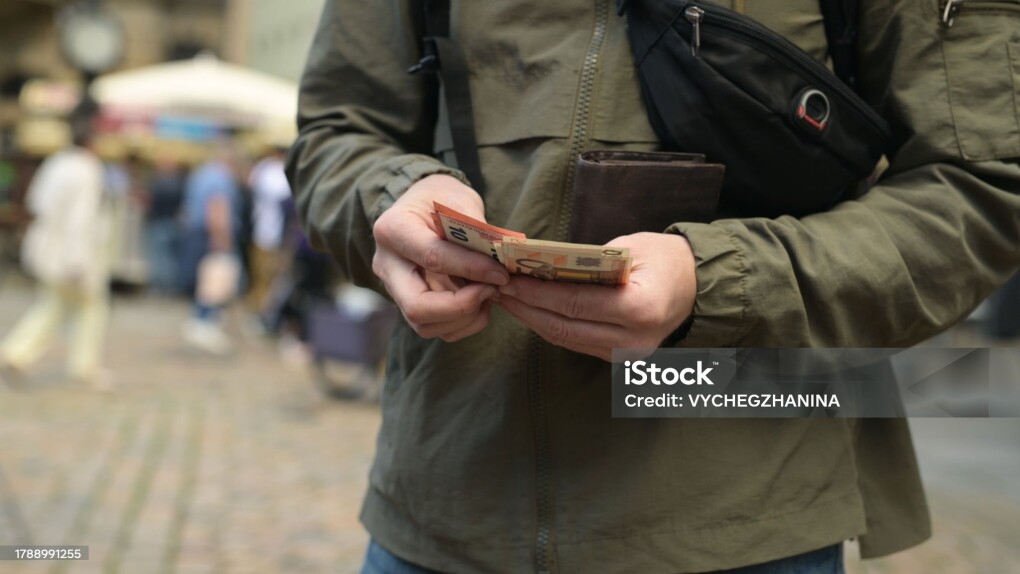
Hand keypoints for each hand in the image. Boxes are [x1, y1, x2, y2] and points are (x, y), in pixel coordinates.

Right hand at [372, 174, 508, 341]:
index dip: (471, 269)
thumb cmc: (441, 199)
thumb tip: (500, 265)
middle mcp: (387, 265)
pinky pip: (435, 329)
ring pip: (426, 326)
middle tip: (491, 291)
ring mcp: (394, 289)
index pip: (433, 258)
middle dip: (461, 307)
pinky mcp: (408, 304)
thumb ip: (475, 233)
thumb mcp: (459, 201)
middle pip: (417, 307)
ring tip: (489, 293)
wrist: (422, 205)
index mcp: (393, 229)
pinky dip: (464, 323)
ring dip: (465, 318)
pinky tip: (480, 302)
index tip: (501, 273)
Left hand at [496, 232, 696, 360]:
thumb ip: (587, 262)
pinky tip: (531, 310)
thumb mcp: (628, 248)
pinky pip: (576, 343)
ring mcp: (625, 355)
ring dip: (532, 319)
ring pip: (566, 340)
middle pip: (564, 328)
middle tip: (497, 289)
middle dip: (526, 308)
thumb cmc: (665, 259)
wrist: (697, 286)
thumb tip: (539, 266)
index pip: (574, 303)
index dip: (536, 293)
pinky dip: (550, 326)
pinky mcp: (618, 358)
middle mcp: (632, 340)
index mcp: (639, 309)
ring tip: (507, 299)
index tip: (507, 279)